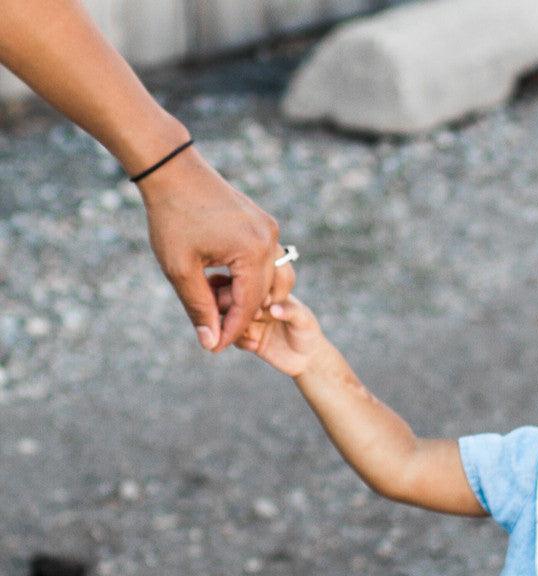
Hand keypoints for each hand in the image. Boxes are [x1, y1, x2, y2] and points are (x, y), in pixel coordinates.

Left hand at [139, 146, 294, 351]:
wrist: (172, 169)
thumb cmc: (172, 216)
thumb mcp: (180, 269)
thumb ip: (199, 308)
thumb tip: (210, 344)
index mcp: (252, 252)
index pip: (249, 306)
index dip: (231, 330)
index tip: (214, 348)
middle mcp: (269, 241)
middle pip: (264, 296)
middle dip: (240, 316)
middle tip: (213, 329)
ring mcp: (270, 230)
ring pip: (271, 281)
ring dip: (250, 298)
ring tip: (220, 305)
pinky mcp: (265, 224)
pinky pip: (266, 262)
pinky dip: (250, 278)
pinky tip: (225, 282)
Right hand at [224, 288, 327, 378]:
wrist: (309, 359)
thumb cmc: (309, 333)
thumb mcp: (304, 320)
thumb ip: (290, 311)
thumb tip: (273, 309)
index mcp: (265, 292)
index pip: (248, 284)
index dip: (246, 291)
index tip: (260, 305)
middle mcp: (254, 305)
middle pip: (229, 298)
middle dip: (230, 305)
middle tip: (243, 317)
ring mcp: (249, 322)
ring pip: (227, 318)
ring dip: (231, 325)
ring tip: (249, 333)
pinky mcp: (248, 340)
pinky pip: (234, 339)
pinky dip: (240, 341)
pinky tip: (255, 346)